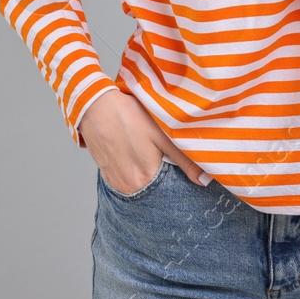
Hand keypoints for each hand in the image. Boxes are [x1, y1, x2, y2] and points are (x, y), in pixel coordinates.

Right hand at [79, 90, 209, 193]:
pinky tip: (136, 154)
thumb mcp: (162, 134)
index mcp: (145, 179)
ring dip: (147, 175)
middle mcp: (128, 187)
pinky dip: (134, 172)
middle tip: (165, 158)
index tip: (182, 172)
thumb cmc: (128, 116)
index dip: (179, 181)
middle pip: (155, 189)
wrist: (94, 106)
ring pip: (140, 185)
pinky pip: (126, 180)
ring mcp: (115, 182)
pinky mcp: (106, 175)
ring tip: (149, 154)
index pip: (170, 192)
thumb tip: (205, 180)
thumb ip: (185, 159)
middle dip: (164, 178)